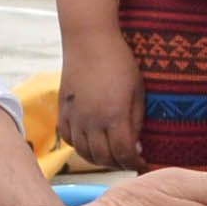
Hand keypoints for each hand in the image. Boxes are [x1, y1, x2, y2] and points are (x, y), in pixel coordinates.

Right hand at [56, 25, 145, 170]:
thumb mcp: (138, 91)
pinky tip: (92, 141)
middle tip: (129, 160)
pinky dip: (81, 146)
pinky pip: (69, 139)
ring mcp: (75, 117)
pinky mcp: (63, 110)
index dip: (135, 165)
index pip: (124, 155)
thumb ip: (137, 122)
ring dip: (100, 159)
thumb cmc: (120, 62)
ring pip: (84, 153)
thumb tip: (136, 147)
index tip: (143, 165)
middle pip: (104, 158)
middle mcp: (92, 121)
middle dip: (119, 164)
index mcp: (115, 116)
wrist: (88, 40)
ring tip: (112, 154)